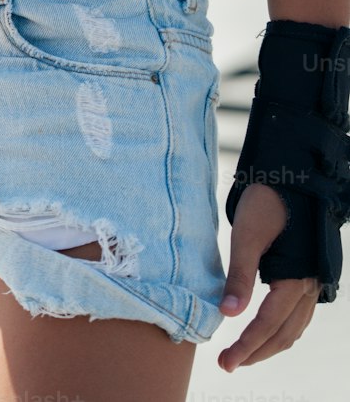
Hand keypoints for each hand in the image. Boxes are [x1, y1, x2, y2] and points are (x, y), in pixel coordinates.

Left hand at [217, 183, 320, 370]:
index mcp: (295, 278)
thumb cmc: (267, 200)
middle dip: (257, 351)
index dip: (247, 345)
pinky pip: (298, 314)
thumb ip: (239, 275)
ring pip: (293, 327)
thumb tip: (227, 313)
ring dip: (269, 343)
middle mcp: (309, 285)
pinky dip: (281, 328)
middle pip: (284, 333)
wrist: (292, 175)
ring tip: (243, 352)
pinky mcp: (308, 274)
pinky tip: (264, 329)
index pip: (269, 324)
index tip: (226, 361)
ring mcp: (313, 282)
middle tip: (228, 363)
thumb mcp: (246, 234)